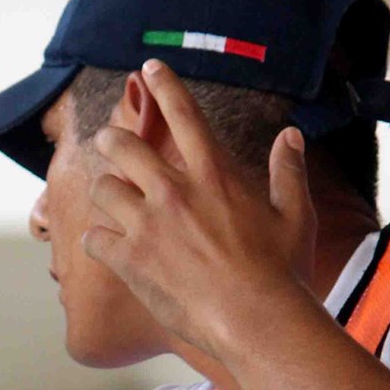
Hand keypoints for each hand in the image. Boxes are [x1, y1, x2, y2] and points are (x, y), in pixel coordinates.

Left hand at [81, 59, 317, 358]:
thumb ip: (289, 170)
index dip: (164, 85)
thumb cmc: (282, 272)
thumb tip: (292, 135)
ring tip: (112, 203)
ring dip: (105, 193)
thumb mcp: (295, 214)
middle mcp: (174, 191)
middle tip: (110, 144)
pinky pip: (93, 237)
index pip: (183, 116)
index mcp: (214, 174)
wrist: (256, 321)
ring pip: (102, 189)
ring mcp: (147, 225)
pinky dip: (97, 240)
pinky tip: (107, 246)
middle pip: (121, 145)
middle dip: (111, 140)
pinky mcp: (130, 259)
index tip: (149, 68)